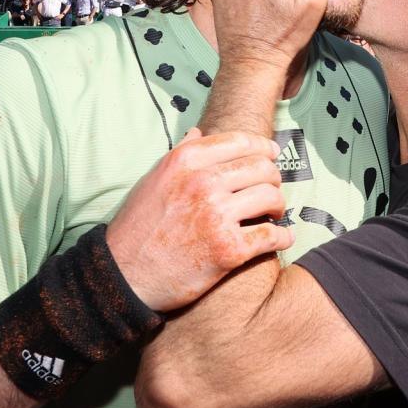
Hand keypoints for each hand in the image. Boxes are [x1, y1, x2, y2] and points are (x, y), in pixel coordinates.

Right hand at [106, 128, 292, 311]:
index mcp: (187, 160)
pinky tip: (282, 237)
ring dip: (278, 206)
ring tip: (273, 213)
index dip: (263, 147)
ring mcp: (217, 216)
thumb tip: (198, 133)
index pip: (241, 141)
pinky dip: (282, 236)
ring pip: (272, 197)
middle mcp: (203, 183)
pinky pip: (271, 235)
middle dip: (273, 177)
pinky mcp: (228, 250)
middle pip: (262, 167)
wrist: (124, 275)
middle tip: (272, 188)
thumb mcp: (154, 179)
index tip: (272, 154)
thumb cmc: (138, 225)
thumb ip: (179, 153)